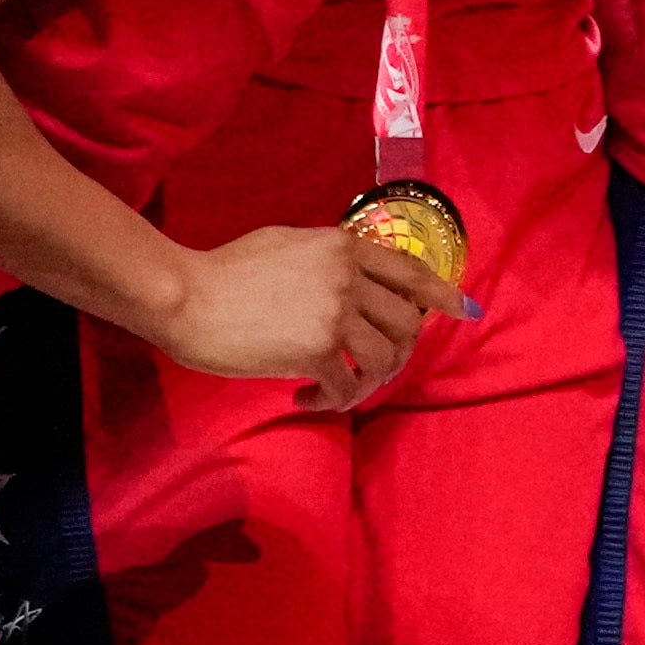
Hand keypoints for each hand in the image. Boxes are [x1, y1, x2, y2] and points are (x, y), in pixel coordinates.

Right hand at [160, 222, 450, 403]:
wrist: (182, 296)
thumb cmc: (223, 272)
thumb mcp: (285, 243)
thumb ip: (327, 259)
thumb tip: (354, 277)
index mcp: (342, 248)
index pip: (410, 271)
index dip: (440, 294)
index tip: (463, 310)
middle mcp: (347, 277)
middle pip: (405, 323)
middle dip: (397, 352)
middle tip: (370, 371)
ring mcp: (334, 313)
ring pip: (385, 358)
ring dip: (367, 384)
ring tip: (338, 390)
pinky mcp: (316, 349)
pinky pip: (349, 385)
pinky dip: (334, 400)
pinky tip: (307, 399)